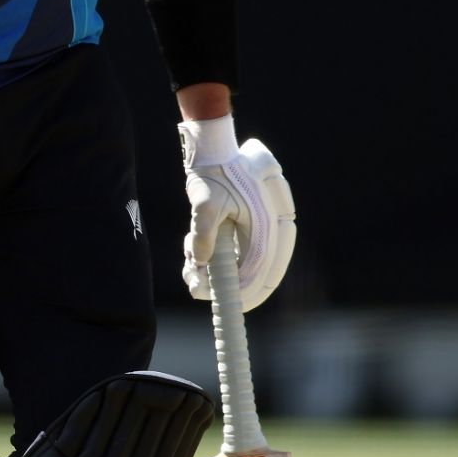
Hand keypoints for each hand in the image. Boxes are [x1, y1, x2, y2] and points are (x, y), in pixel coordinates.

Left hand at [179, 115, 295, 312]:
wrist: (213, 152)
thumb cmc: (214, 174)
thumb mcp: (205, 203)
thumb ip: (203, 234)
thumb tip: (200, 263)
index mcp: (268, 226)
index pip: (262, 272)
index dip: (243, 293)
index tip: (222, 304)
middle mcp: (270, 232)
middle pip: (255, 275)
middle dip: (226, 287)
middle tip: (196, 289)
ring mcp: (259, 232)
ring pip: (242, 267)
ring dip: (215, 272)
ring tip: (188, 267)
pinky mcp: (246, 231)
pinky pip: (234, 255)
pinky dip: (214, 259)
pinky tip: (191, 252)